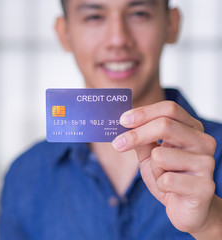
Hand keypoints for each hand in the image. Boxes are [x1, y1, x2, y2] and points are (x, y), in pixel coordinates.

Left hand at [112, 101, 221, 237]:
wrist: (187, 209)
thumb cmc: (169, 177)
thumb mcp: (150, 154)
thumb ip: (140, 138)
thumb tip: (121, 123)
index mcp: (191, 129)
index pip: (169, 109)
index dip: (144, 113)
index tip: (122, 120)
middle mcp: (203, 141)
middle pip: (165, 125)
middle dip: (136, 135)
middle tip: (117, 144)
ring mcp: (207, 163)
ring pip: (160, 155)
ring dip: (153, 169)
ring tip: (163, 176)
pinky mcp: (205, 186)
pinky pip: (166, 180)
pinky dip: (160, 185)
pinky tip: (171, 190)